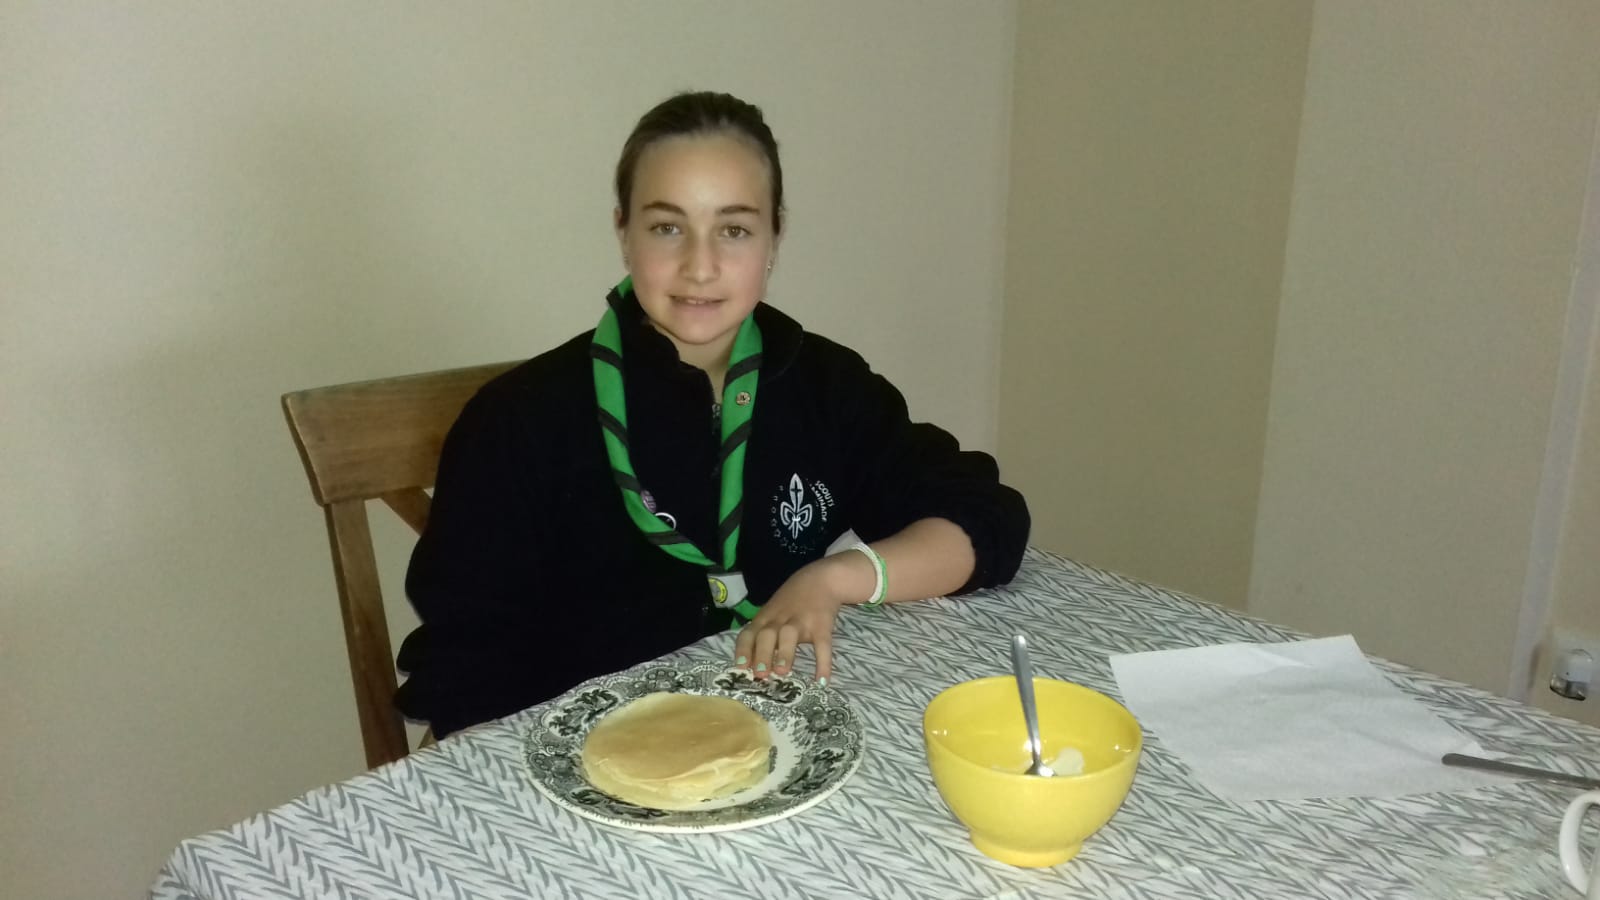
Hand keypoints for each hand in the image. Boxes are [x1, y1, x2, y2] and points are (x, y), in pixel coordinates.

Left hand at [732, 554, 867, 682]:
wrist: (822, 579)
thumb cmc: (792, 600)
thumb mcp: (773, 610)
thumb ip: (763, 632)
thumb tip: (751, 664)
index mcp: (766, 617)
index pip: (750, 632)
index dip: (744, 649)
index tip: (740, 667)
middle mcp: (780, 619)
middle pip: (767, 634)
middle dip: (762, 653)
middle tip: (760, 674)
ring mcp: (801, 621)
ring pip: (789, 635)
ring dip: (785, 653)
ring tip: (782, 673)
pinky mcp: (822, 625)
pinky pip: (822, 645)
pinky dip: (823, 663)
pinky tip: (822, 681)